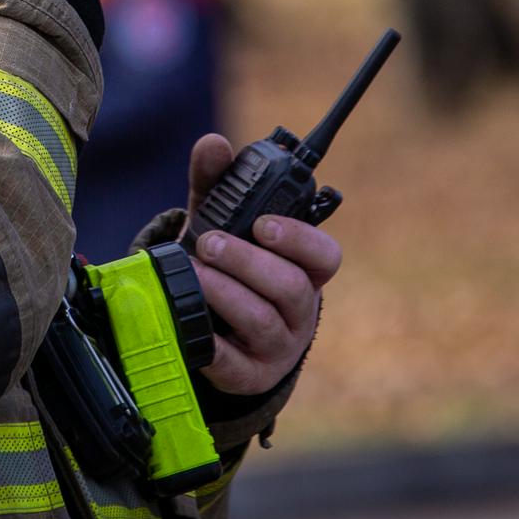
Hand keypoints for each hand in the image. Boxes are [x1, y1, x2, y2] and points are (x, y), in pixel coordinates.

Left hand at [183, 133, 342, 395]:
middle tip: (208, 243)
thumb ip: (218, 185)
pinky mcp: (249, 375)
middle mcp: (300, 309)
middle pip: (290, 287)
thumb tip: (213, 144)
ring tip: (195, 273)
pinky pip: (235, 364)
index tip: (263, 224)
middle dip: (247, 262)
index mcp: (304, 270)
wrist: (215, 329)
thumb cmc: (229, 269)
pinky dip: (213, 345)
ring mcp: (278, 346)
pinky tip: (194, 326)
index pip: (324, 256)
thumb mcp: (224, 225)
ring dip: (227, 293)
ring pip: (264, 321)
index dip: (298, 239)